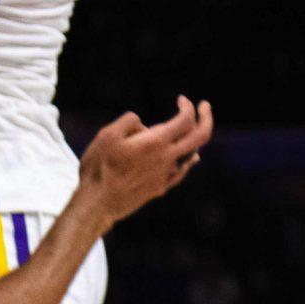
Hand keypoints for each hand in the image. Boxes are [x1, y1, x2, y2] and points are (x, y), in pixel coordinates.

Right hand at [75, 97, 212, 227]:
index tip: (181, 99)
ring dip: (195, 137)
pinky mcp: (160, 188)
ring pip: (192, 154)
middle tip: (205, 106)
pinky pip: (183, 171)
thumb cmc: (99, 167)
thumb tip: (144, 126)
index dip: (187, 106)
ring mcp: (166, 175)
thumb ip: (129, 121)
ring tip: (193, 127)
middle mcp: (166, 159)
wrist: (98, 204)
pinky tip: (192, 158)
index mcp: (155, 143)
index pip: (185, 120)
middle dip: (206, 118)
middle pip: (200, 136)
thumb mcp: (107, 135)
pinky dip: (190, 160)